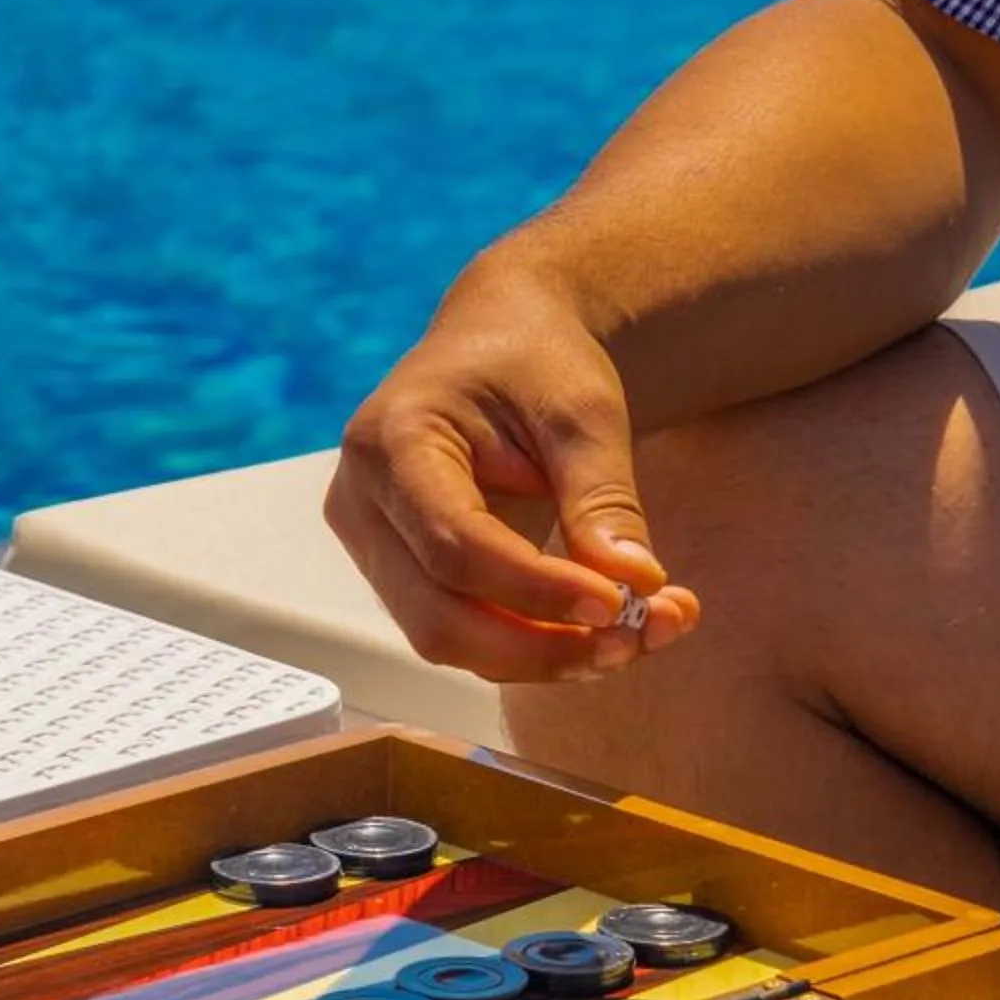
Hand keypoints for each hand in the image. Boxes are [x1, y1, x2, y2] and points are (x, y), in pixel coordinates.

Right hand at [325, 263, 700, 683]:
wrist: (498, 341)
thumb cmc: (534, 361)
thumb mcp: (581, 410)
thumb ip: (603, 497)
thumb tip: (636, 585)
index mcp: (391, 440)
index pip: (455, 545)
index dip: (536, 589)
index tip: (621, 602)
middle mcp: (361, 501)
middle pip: (438, 616)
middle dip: (542, 646)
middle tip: (638, 637)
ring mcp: (370, 545)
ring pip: (446, 639)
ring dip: (543, 658)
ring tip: (635, 636)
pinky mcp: (398, 574)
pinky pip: (458, 632)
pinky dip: (531, 646)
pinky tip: (598, 632)